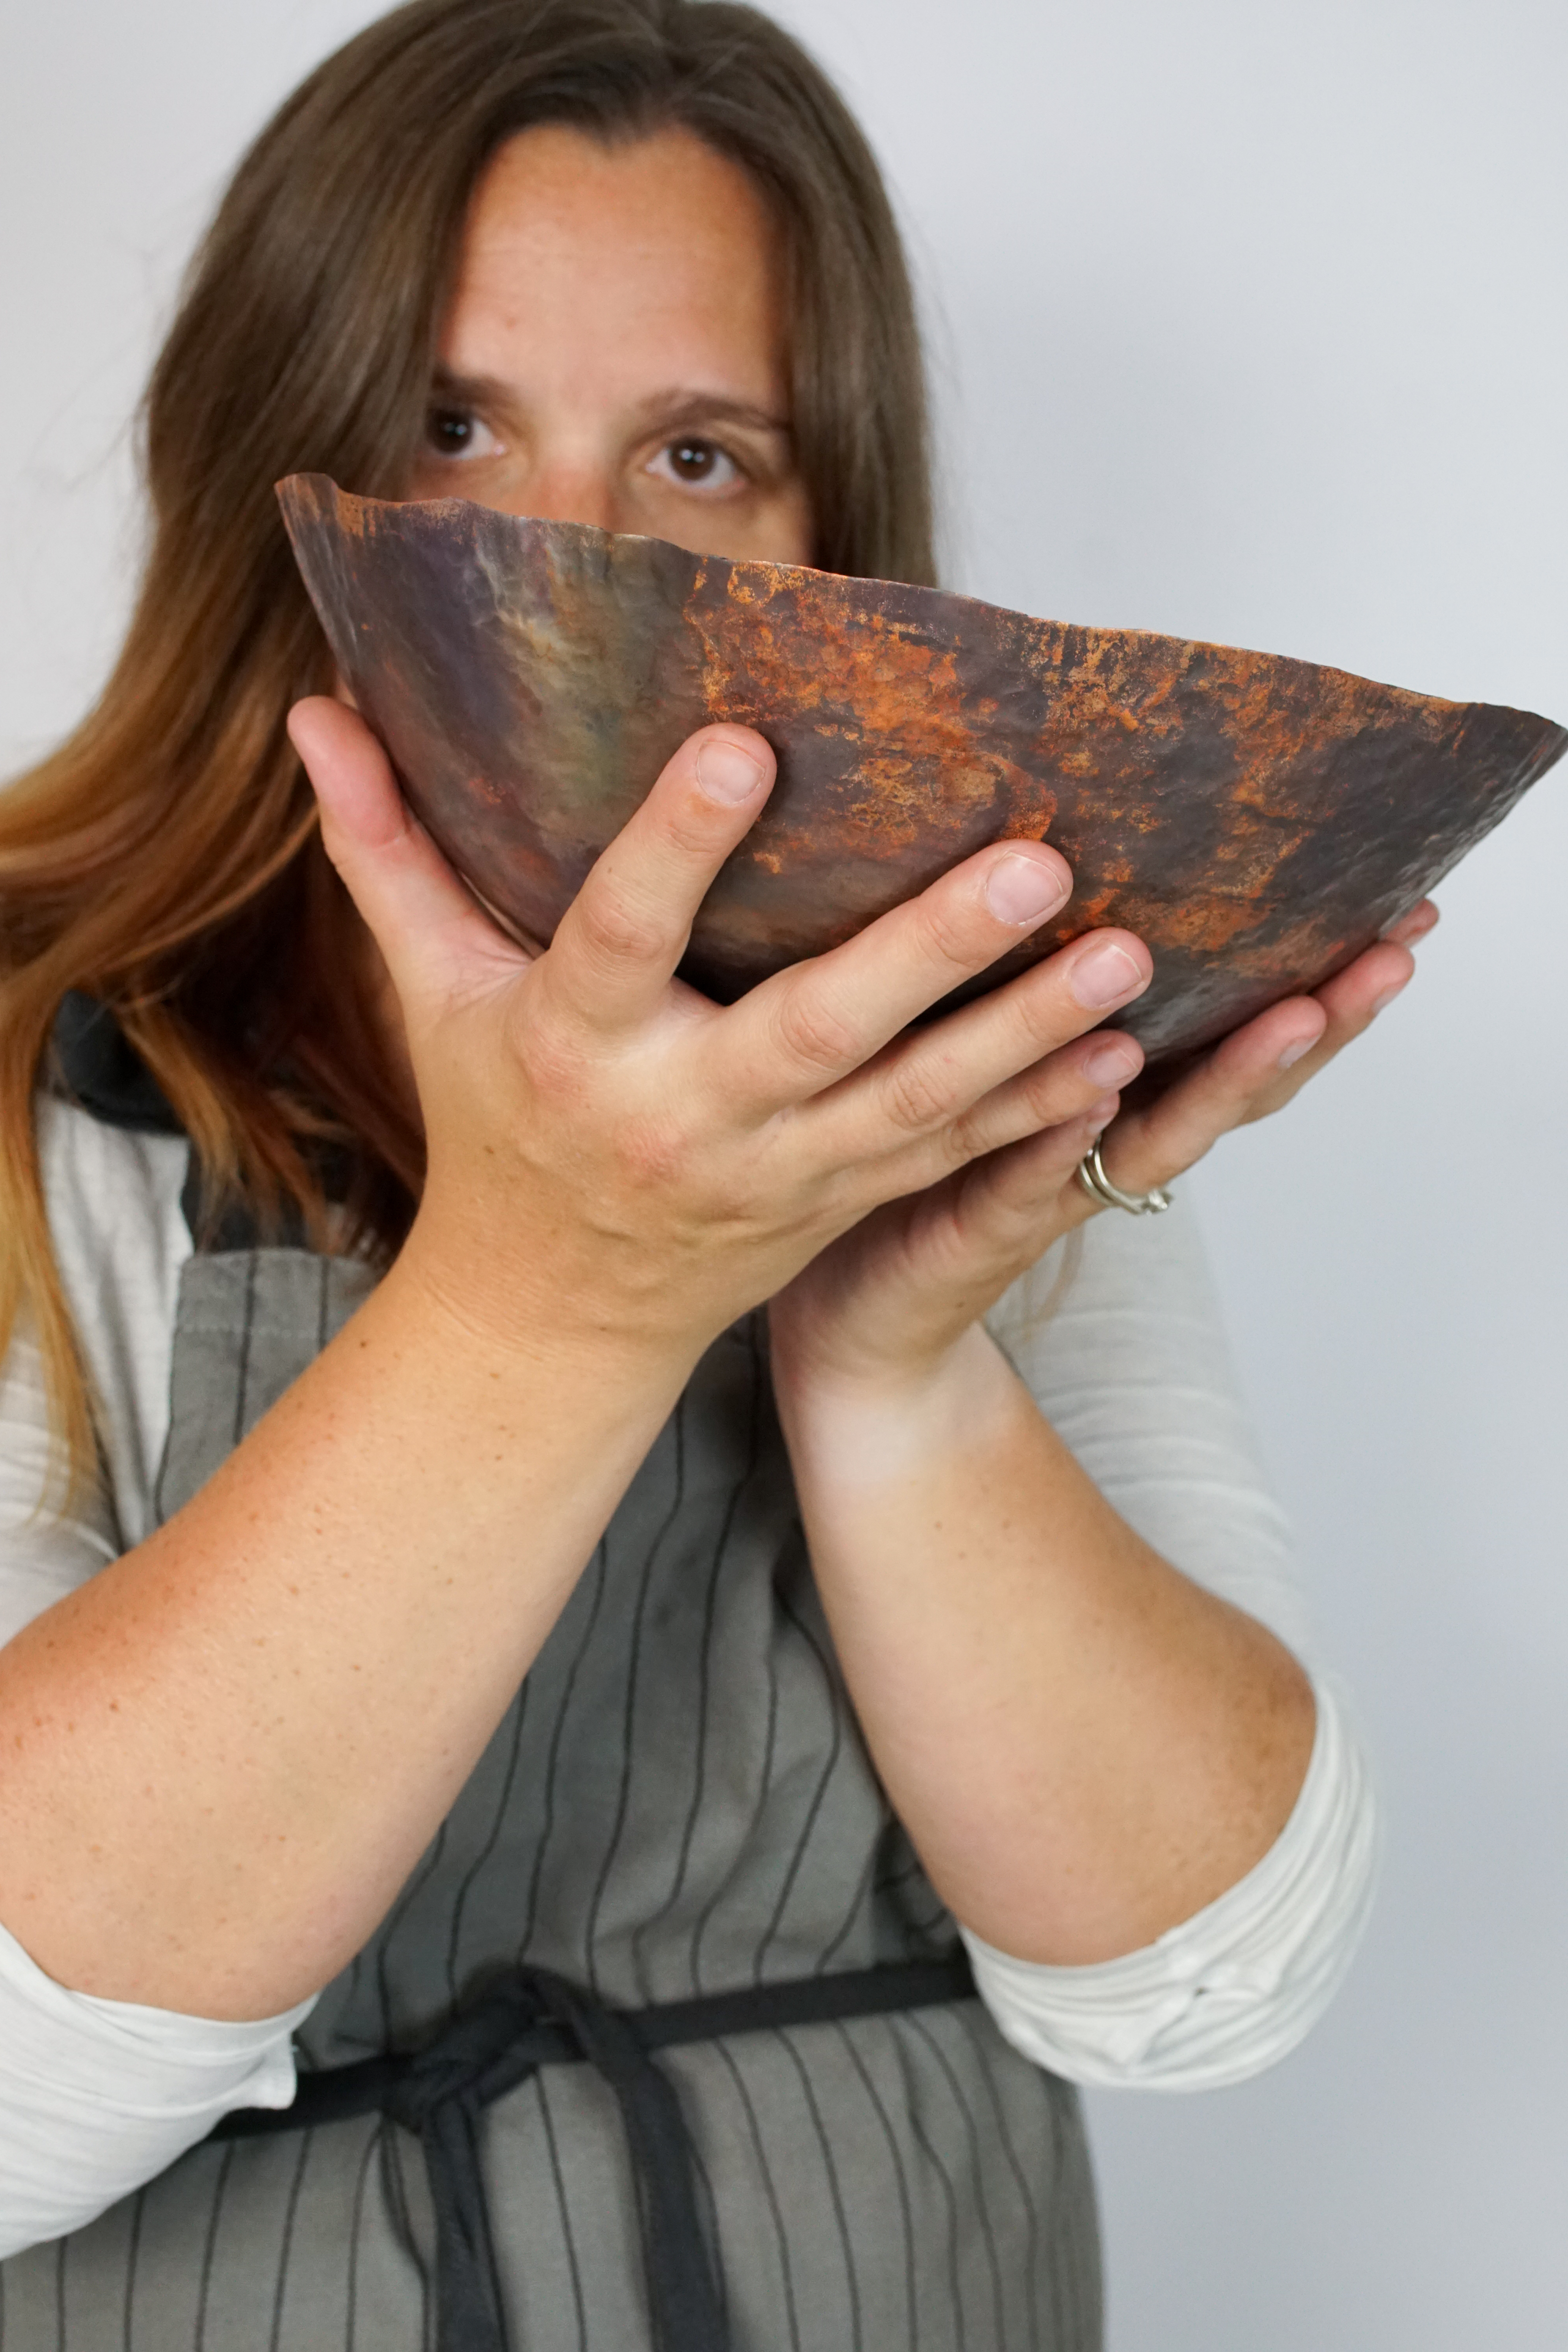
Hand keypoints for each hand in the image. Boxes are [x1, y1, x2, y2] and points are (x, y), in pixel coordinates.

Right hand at [286, 700, 1154, 1367]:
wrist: (550, 1317)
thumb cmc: (497, 1128)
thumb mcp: (431, 996)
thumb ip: (388, 853)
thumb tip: (318, 712)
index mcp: (574, 1045)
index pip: (619, 934)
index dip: (674, 844)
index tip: (741, 741)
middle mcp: (682, 1116)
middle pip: (811, 1033)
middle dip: (924, 954)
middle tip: (1033, 865)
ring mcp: (773, 1175)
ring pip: (911, 1106)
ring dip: (1023, 1035)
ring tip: (1129, 955)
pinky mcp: (836, 1207)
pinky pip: (945, 1167)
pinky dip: (1032, 1121)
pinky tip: (1119, 1064)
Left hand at [768, 902, 1436, 1392]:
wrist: (859, 1320)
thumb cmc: (917, 1170)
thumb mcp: (984, 1054)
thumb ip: (1032, 976)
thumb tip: (1058, 853)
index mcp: (1117, 1092)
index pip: (1238, 1025)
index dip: (1320, 972)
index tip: (1401, 908)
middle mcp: (1108, 1144)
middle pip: (1234, 1083)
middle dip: (1319, 1021)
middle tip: (1388, 955)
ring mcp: (1054, 1190)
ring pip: (1160, 1135)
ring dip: (1229, 1077)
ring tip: (1295, 1015)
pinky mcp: (978, 1228)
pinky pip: (1029, 1178)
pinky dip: (1068, 1138)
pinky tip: (1100, 1090)